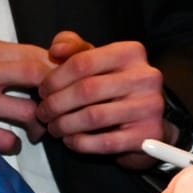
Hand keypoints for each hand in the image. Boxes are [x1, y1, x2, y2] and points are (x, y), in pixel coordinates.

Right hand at [0, 35, 51, 155]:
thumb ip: (4, 52)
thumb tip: (44, 56)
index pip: (38, 56)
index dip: (59, 70)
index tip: (65, 82)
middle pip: (40, 78)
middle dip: (56, 94)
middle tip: (58, 106)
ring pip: (29, 112)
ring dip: (39, 123)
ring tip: (36, 128)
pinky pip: (6, 141)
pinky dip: (13, 143)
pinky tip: (9, 140)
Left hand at [37, 31, 168, 161]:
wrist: (149, 123)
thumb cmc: (117, 89)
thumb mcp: (98, 62)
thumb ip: (75, 49)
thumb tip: (56, 50)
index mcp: (131, 52)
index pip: (83, 62)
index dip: (55, 78)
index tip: (42, 90)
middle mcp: (145, 77)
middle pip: (86, 89)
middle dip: (56, 103)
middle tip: (43, 113)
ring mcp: (150, 107)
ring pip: (93, 117)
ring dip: (65, 124)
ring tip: (54, 127)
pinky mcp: (149, 135)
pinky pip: (105, 142)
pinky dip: (81, 143)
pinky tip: (70, 140)